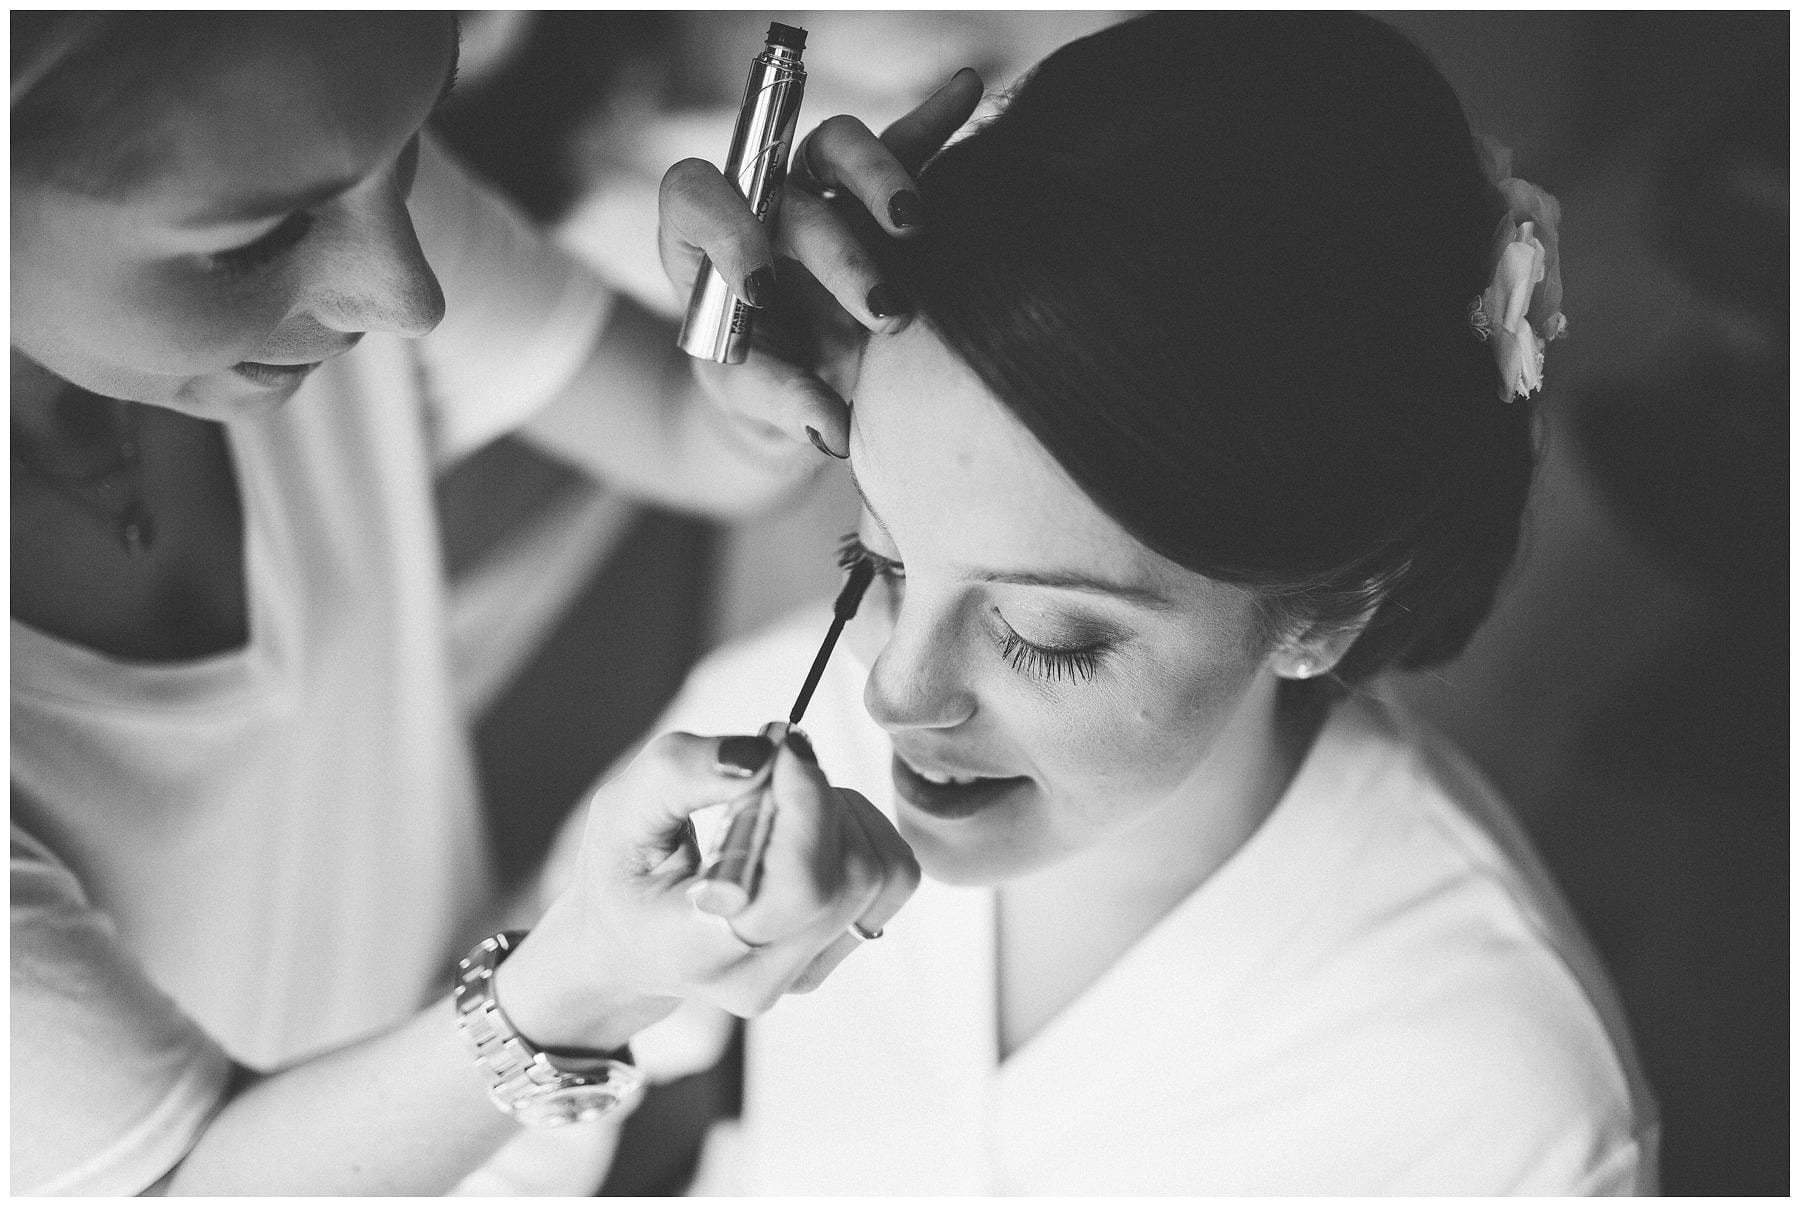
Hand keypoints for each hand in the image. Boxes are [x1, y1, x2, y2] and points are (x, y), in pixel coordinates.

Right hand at [498, 730, 919, 1048]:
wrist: (631, 944)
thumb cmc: (627, 874)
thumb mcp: (623, 810)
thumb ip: (684, 771)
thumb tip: (767, 755)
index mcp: (698, 949)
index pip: (798, 889)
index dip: (807, 806)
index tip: (781, 749)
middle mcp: (759, 975)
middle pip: (849, 874)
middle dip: (818, 798)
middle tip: (769, 768)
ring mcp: (802, 974)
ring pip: (879, 872)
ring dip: (840, 814)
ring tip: (778, 806)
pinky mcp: (834, 954)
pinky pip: (892, 880)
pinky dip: (862, 834)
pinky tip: (808, 831)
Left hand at [658, 68, 984, 457]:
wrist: (803, 382)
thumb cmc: (761, 383)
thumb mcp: (752, 399)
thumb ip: (782, 403)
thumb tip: (832, 427)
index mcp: (707, 239)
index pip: (697, 195)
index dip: (726, 228)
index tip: (761, 290)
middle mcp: (763, 201)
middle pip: (788, 187)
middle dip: (838, 252)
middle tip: (882, 313)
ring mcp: (822, 191)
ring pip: (839, 147)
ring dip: (879, 180)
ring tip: (911, 228)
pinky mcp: (877, 197)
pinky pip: (906, 146)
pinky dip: (935, 119)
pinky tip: (967, 87)